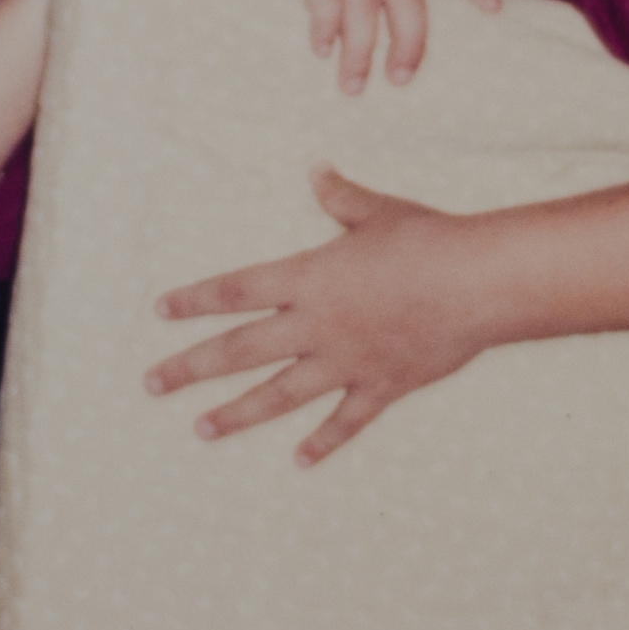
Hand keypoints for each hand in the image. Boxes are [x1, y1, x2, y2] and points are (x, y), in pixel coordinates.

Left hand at [146, 167, 491, 465]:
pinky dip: (323, 441)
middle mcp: (317, 325)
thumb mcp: (379, 212)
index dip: (195, 299)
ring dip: (237, 413)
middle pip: (239, 350)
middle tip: (151, 384)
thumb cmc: (429, 241)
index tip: (160, 310)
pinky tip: (299, 460)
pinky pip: (345, 420)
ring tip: (201, 429)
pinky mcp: (381, 385)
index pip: (236, 290)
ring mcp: (347, 361)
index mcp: (310, 278)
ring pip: (279, 394)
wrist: (477, 283)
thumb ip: (341, 197)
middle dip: (191, 367)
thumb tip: (316, 170)